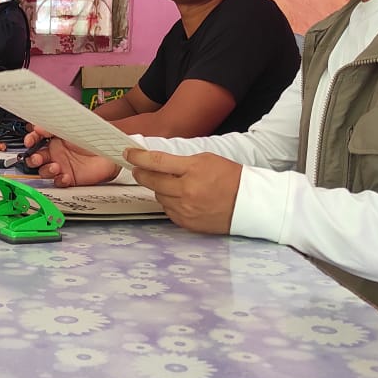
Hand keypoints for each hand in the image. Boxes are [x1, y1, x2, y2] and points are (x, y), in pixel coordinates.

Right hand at [22, 127, 119, 186]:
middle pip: (35, 159)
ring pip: (44, 171)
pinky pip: (58, 182)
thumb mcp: (72, 128)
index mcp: (54, 139)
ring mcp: (62, 166)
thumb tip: (37, 127)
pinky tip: (65, 176)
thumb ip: (53, 127)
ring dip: (46, 170)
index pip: (36, 140)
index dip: (30, 140)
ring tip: (55, 167)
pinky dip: (59, 180)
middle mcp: (56, 153)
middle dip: (33, 159)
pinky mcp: (69, 178)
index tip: (30, 141)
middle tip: (37, 158)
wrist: (110, 150)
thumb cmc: (94, 137)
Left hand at [125, 148, 240, 233]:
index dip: (138, 157)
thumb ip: (181, 162)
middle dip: (141, 174)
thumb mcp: (206, 159)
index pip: (157, 162)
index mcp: (193, 170)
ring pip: (159, 197)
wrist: (249, 203)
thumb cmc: (230, 177)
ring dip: (159, 189)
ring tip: (169, 184)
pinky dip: (169, 203)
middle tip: (138, 170)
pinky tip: (178, 198)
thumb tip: (157, 163)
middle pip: (152, 181)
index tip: (128, 153)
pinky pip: (168, 210)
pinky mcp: (187, 223)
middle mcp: (187, 191)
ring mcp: (186, 209)